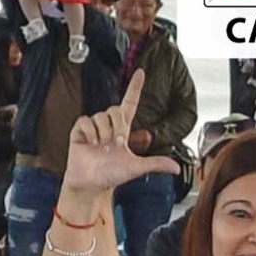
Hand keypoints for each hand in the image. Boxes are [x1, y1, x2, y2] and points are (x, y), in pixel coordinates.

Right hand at [62, 70, 181, 194]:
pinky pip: (86, 121)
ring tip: (101, 148)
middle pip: (114, 109)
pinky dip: (90, 133)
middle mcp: (108, 125)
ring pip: (100, 116)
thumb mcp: (137, 167)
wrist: (91, 183)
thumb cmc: (112, 175)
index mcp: (122, 129)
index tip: (141, 72)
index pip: (130, 103)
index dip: (135, 88)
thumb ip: (156, 164)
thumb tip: (176, 168)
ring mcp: (93, 127)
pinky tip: (91, 145)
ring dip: (103, 134)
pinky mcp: (79, 130)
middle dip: (117, 127)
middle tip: (115, 144)